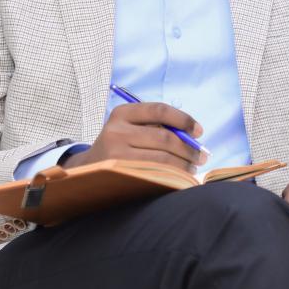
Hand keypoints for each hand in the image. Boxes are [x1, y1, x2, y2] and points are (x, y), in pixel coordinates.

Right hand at [62, 102, 207, 171]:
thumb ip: (156, 127)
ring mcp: (116, 154)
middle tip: (202, 156)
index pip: (159, 110)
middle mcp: (117, 131)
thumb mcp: (129, 129)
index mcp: (122, 113)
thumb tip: (193, 136)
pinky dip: (172, 176)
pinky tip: (180, 178)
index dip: (183, 119)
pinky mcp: (119, 174)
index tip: (199, 131)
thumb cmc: (118, 147)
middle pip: (164, 138)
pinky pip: (153, 174)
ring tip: (192, 169)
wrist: (87, 170)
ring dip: (183, 165)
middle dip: (189, 148)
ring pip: (161, 159)